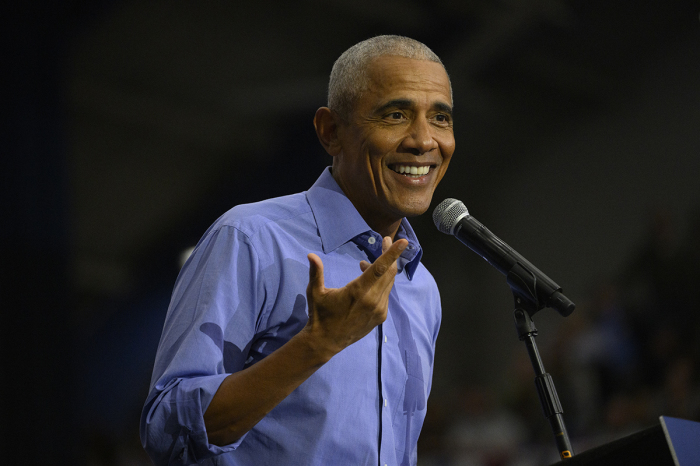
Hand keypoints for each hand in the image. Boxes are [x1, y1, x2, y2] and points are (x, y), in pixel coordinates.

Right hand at [303, 236, 407, 357]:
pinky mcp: (381, 316)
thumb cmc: (320, 315)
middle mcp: (373, 300)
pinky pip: (386, 294)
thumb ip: (316, 272)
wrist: (326, 342)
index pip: (380, 268)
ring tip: (364, 265)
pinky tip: (367, 281)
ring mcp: (379, 309)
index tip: (403, 241)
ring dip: (382, 269)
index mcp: (358, 291)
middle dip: (390, 255)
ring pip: (389, 283)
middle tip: (386, 240)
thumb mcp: (315, 292)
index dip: (392, 254)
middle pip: (389, 272)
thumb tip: (311, 255)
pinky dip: (381, 283)